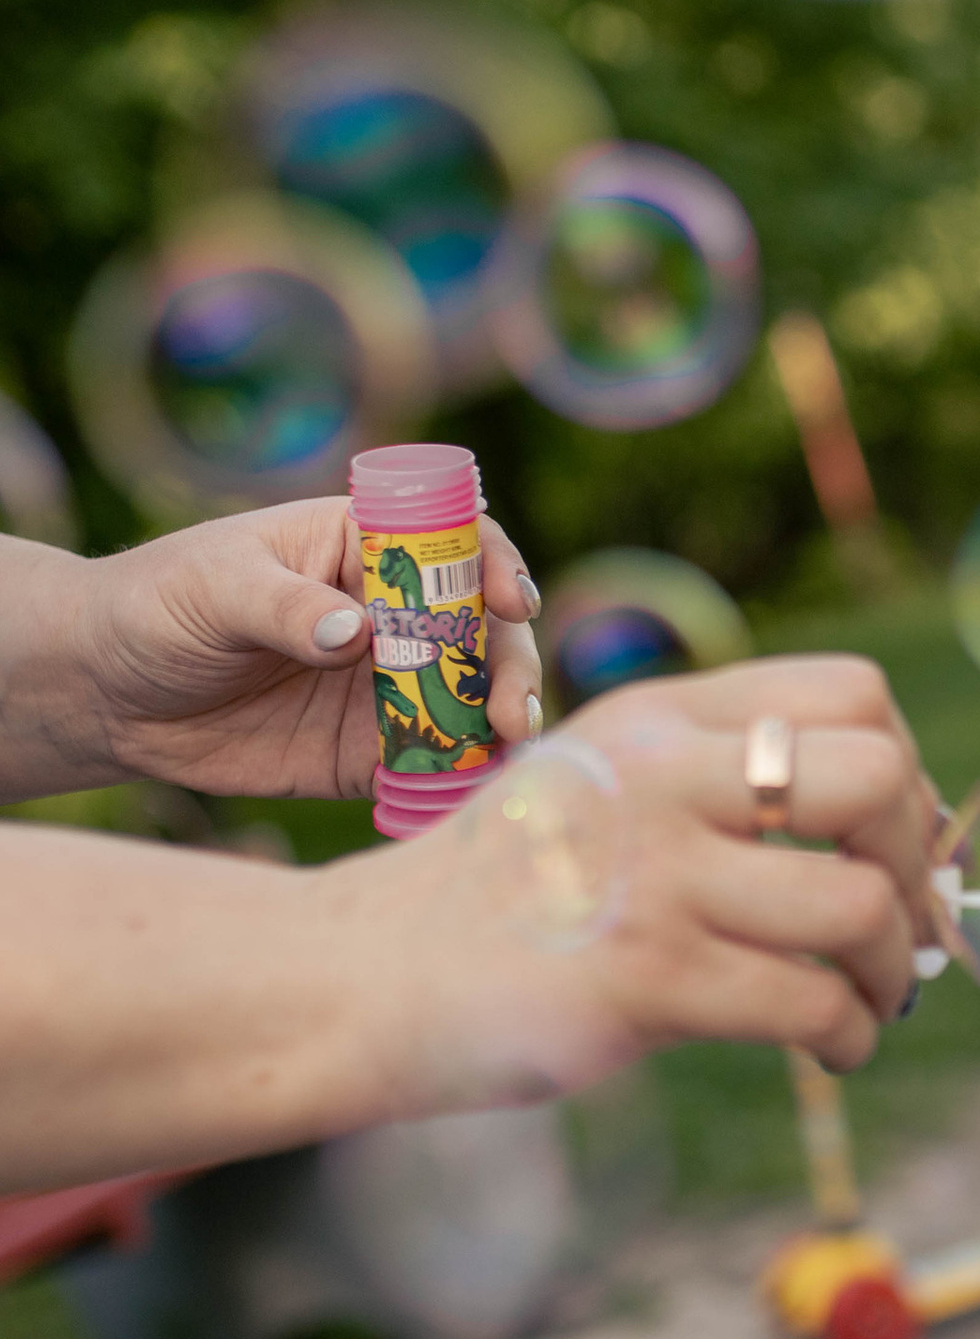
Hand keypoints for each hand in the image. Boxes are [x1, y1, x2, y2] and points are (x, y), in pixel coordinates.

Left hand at [0, 499, 540, 801]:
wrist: (108, 694)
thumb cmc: (154, 607)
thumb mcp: (212, 589)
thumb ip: (284, 608)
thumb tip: (357, 634)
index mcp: (361, 549)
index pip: (454, 545)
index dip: (497, 568)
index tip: (512, 604)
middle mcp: (394, 618)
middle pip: (483, 634)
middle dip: (510, 668)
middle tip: (509, 712)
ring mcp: (389, 688)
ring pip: (471, 703)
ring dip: (500, 728)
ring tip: (505, 751)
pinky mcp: (372, 754)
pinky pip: (433, 767)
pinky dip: (462, 781)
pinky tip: (472, 793)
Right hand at [361, 653, 942, 1116]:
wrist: (372, 976)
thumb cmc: (516, 894)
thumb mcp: (608, 783)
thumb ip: (729, 784)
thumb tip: (916, 846)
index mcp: (663, 716)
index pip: (855, 692)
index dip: (908, 768)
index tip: (892, 838)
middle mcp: (663, 779)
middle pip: (876, 779)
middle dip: (916, 863)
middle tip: (898, 921)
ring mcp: (655, 879)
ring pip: (861, 906)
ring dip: (893, 970)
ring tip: (869, 997)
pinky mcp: (648, 981)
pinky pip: (813, 1007)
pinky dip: (852, 1038)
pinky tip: (833, 1048)